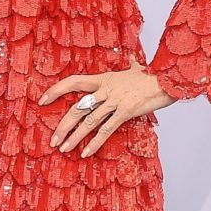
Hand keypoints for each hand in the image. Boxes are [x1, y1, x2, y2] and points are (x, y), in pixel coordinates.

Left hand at [40, 60, 173, 157]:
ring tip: (64, 148)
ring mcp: (115, 101)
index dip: (56, 90)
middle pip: (77, 108)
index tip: (42, 100)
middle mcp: (106, 90)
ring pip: (89, 121)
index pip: (73, 82)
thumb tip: (133, 58)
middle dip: (63, 125)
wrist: (168, 78)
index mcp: (104, 78)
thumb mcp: (136, 68)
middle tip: (53, 139)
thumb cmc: (153, 75)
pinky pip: (106, 130)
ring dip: (74, 137)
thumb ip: (130, 64)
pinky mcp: (125, 112)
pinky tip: (85, 153)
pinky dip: (94, 143)